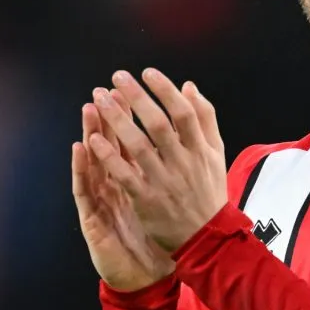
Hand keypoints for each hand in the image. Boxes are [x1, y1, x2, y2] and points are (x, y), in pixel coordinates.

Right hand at [72, 90, 175, 290]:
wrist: (147, 274)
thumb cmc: (156, 231)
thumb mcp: (164, 194)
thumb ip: (167, 164)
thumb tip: (176, 132)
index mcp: (134, 176)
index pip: (129, 139)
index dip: (127, 113)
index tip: (128, 87)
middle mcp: (114, 183)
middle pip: (109, 144)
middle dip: (108, 116)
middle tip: (103, 88)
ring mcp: (101, 198)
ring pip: (93, 160)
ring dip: (90, 132)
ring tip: (88, 108)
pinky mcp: (92, 217)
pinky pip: (84, 189)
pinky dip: (81, 167)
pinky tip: (79, 148)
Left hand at [88, 68, 227, 252]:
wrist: (206, 237)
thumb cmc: (208, 190)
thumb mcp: (215, 152)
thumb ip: (205, 118)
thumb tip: (188, 86)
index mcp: (201, 149)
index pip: (184, 113)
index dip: (165, 90)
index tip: (147, 72)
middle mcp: (183, 163)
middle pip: (159, 125)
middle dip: (137, 98)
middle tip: (117, 77)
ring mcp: (164, 182)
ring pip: (138, 147)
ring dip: (118, 121)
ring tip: (100, 100)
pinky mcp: (146, 200)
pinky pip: (125, 175)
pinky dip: (109, 156)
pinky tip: (94, 139)